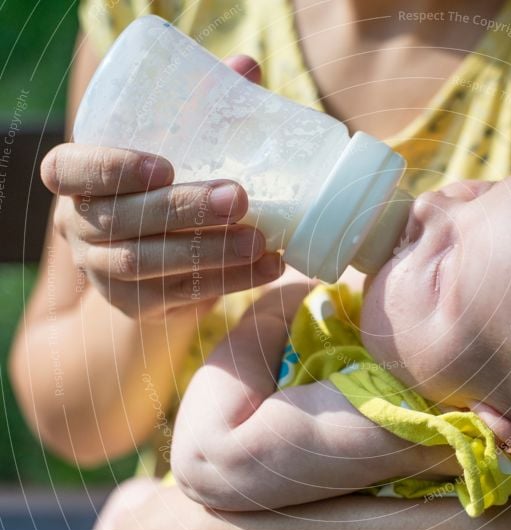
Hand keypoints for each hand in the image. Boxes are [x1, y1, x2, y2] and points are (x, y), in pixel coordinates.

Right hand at [43, 56, 282, 318]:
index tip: (164, 165)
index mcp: (78, 179)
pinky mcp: (135, 304)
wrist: (162, 258)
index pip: (67, 169)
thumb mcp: (178, 146)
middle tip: (239, 198)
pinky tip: (268, 267)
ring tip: (261, 241)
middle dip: (183, 209)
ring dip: (210, 252)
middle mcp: (79, 225)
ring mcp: (102, 269)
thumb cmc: (169, 185)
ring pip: (148, 263)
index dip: (109, 167)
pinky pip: (179, 295)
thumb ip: (204, 106)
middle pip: (121, 219)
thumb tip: (247, 67)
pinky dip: (229, 280)